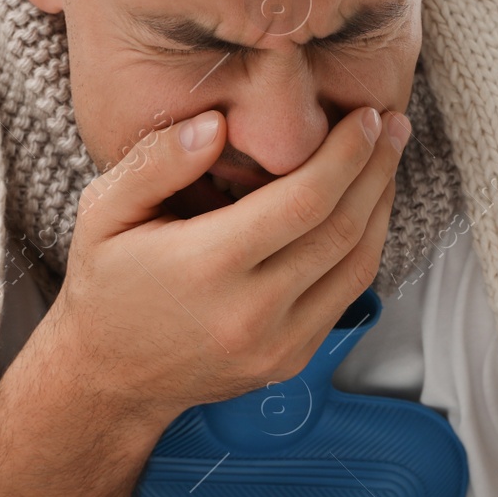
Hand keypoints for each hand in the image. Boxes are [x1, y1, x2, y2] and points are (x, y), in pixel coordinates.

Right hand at [40, 104, 409, 431]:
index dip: (347, 154)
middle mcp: (251, 311)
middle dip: (377, 170)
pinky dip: (365, 247)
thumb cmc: (106, 283)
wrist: (108, 379)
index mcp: (207, 266)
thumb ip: (157, 163)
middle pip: (342, 229)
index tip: (367, 117)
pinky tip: (365, 210)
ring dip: (380, 207)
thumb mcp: (104, 211)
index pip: (304, 201)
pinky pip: (346, 296)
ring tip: (388, 160)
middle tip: (393, 125)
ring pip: (357, 265)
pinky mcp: (291, 360)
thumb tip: (217, 124)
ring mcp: (278, 344)